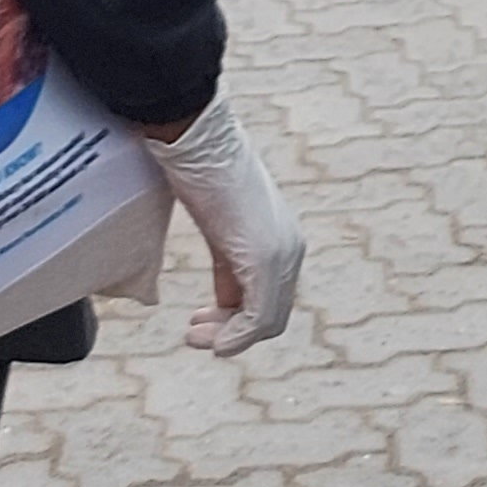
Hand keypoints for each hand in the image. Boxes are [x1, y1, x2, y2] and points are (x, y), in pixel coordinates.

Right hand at [143, 99, 304, 359]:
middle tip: (196, 334)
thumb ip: (230, 263)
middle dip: (233, 331)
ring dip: (231, 337)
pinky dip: (236, 337)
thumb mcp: (221, 229)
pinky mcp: (264, 259)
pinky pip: (259, 317)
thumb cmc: (203, 176)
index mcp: (283, 239)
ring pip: (267, 321)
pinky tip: (212, 343)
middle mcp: (291, 249)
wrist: (199, 143)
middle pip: (272, 314)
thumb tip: (226, 300)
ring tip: (196, 337)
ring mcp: (281, 255)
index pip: (271, 297)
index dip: (238, 319)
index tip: (201, 322)